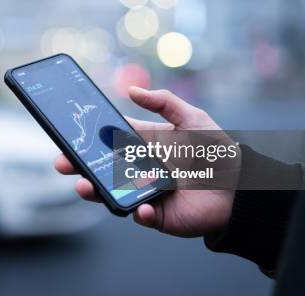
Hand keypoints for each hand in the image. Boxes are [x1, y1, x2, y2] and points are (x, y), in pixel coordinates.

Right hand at [55, 86, 236, 237]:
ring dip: (95, 190)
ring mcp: (145, 192)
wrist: (241, 186)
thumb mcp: (192, 118)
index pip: (112, 139)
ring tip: (83, 185)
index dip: (92, 137)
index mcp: (146, 145)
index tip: (73, 133)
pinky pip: (139, 214)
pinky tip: (138, 206)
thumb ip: (164, 102)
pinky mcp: (157, 214)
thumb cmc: (217, 150)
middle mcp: (140, 168)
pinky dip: (135, 211)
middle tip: (63, 162)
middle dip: (80, 165)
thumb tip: (131, 91)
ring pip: (112, 191)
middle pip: (103, 166)